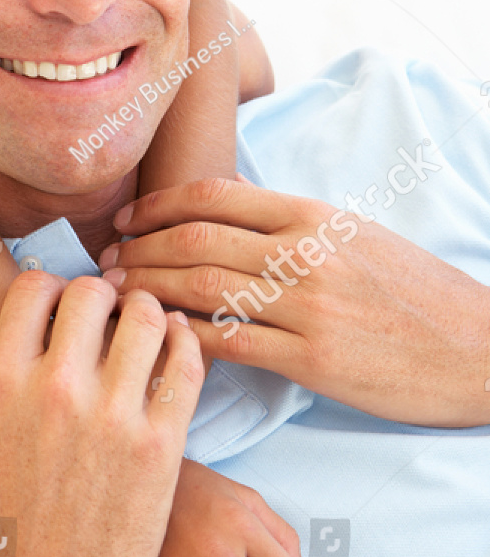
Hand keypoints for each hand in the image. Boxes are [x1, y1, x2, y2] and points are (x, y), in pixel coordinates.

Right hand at [0, 271, 203, 556]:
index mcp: (3, 383)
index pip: (35, 288)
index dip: (49, 288)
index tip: (60, 306)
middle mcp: (59, 391)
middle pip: (93, 293)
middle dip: (99, 296)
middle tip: (105, 315)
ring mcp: (114, 418)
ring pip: (146, 319)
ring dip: (146, 313)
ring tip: (143, 328)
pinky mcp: (160, 448)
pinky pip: (186, 366)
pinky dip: (187, 342)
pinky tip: (177, 347)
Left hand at [103, 179, 489, 427]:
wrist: (476, 347)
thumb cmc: (412, 292)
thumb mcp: (353, 236)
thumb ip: (290, 227)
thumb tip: (223, 224)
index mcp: (310, 215)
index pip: (212, 196)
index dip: (156, 206)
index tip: (125, 220)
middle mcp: (303, 252)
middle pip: (194, 239)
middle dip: (138, 249)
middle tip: (103, 263)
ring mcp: (307, 306)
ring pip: (201, 289)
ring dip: (148, 292)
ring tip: (115, 298)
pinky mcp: (312, 360)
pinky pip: (230, 345)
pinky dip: (184, 341)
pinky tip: (157, 343)